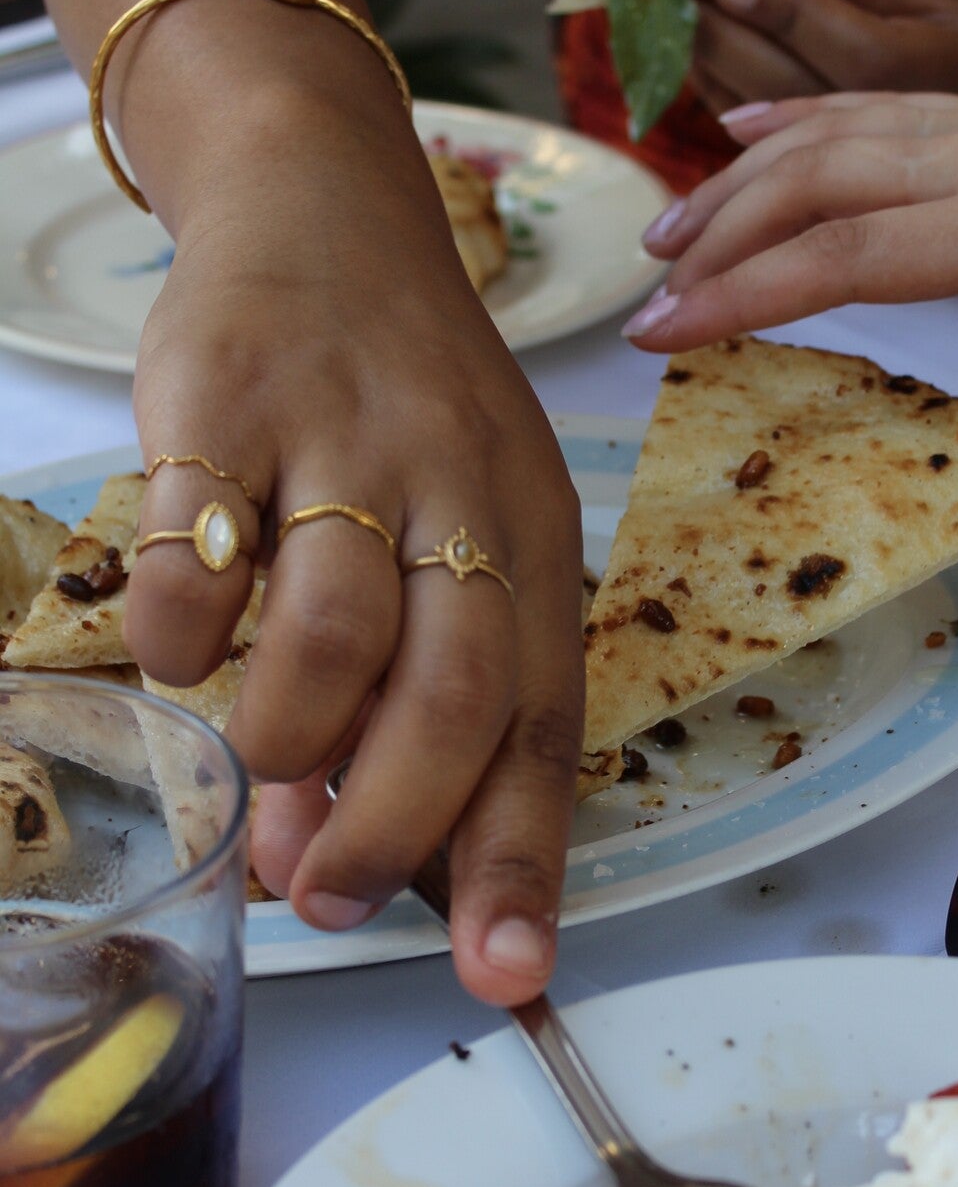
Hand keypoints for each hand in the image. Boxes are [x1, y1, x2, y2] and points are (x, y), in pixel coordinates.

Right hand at [126, 99, 582, 1004]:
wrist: (328, 211)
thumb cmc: (408, 415)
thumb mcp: (467, 532)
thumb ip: (417, 695)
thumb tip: (327, 860)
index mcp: (536, 538)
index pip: (544, 722)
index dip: (523, 859)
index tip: (507, 975)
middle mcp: (459, 490)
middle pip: (448, 694)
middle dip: (389, 827)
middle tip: (328, 892)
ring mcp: (345, 439)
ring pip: (334, 629)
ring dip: (287, 738)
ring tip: (262, 762)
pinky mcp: (228, 396)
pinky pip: (200, 543)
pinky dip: (186, 628)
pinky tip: (187, 646)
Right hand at [627, 71, 957, 541]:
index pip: (850, 255)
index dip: (747, 294)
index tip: (664, 334)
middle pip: (816, 181)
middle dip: (718, 240)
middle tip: (643, 305)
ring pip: (835, 132)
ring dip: (741, 179)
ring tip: (664, 235)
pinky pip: (878, 101)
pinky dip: (799, 119)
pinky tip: (743, 132)